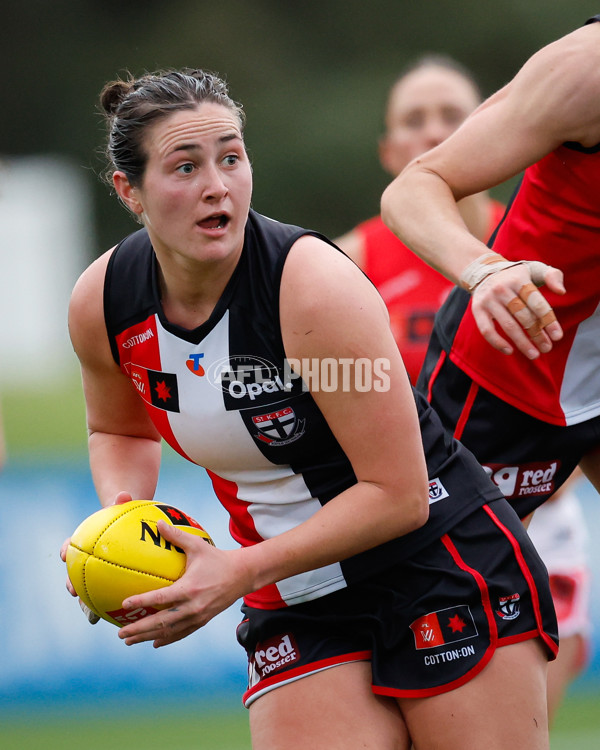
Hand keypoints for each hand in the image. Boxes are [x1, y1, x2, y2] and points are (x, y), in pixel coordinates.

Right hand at [60, 491, 134, 616]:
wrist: (130, 520)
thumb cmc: (123, 512)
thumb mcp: (122, 506)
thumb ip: (121, 501)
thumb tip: (124, 495)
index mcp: (85, 540)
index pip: (70, 545)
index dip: (66, 550)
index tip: (64, 555)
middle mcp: (87, 557)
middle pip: (74, 572)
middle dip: (71, 582)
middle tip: (73, 591)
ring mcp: (99, 569)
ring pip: (89, 588)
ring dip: (88, 602)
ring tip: (91, 615)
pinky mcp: (113, 580)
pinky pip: (112, 592)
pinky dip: (115, 602)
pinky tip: (124, 614)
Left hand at [117, 521, 251, 647]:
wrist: (242, 575)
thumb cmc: (217, 559)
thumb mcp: (198, 545)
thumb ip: (176, 536)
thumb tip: (158, 523)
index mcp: (190, 588)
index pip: (161, 598)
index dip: (142, 602)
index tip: (124, 604)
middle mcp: (193, 606)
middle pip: (161, 622)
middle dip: (139, 629)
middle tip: (120, 633)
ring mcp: (198, 616)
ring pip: (169, 631)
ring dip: (147, 637)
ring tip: (129, 641)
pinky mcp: (202, 621)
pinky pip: (181, 633)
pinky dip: (166, 639)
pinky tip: (154, 643)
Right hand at [469, 262, 564, 357]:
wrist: (484, 272)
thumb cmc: (516, 276)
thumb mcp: (535, 270)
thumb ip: (552, 276)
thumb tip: (561, 291)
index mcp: (519, 279)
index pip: (536, 302)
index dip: (548, 320)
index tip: (557, 337)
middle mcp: (502, 289)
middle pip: (524, 316)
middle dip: (537, 334)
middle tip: (547, 348)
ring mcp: (488, 300)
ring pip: (508, 325)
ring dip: (522, 343)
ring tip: (534, 355)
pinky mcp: (477, 310)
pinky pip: (487, 330)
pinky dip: (498, 343)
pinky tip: (510, 351)